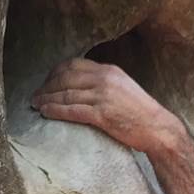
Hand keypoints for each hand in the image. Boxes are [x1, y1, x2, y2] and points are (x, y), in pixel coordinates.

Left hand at [31, 58, 180, 156]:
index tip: (47, 82)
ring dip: (47, 99)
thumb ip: (105, 84)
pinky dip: (55, 110)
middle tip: (36, 95)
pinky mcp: (102, 114)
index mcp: (109, 71)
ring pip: (66, 94)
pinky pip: (72, 110)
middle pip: (65, 77)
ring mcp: (103, 96)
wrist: (158, 129)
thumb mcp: (124, 89)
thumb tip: (86, 88)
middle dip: (47, 86)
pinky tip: (46, 113)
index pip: (74, 65)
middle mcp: (104, 79)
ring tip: (36, 105)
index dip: (55, 73)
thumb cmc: (142, 114)